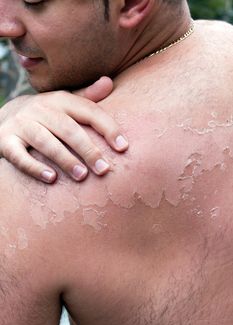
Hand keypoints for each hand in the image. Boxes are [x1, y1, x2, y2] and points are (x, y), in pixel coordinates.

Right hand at [0, 77, 127, 182]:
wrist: (4, 115)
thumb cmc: (46, 114)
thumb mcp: (64, 103)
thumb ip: (87, 97)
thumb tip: (109, 82)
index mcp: (60, 100)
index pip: (88, 111)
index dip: (107, 127)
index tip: (123, 147)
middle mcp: (41, 109)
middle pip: (68, 129)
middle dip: (88, 149)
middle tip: (104, 169)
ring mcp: (22, 125)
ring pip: (45, 142)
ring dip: (65, 159)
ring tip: (82, 175)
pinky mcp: (6, 140)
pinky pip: (19, 155)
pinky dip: (34, 167)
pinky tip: (51, 179)